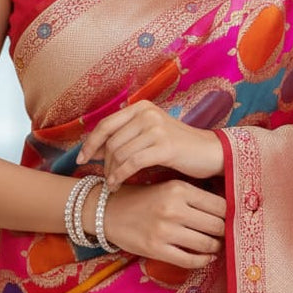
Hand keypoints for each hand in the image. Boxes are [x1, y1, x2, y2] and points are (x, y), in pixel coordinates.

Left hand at [76, 100, 224, 188]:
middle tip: (103, 178)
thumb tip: (96, 149)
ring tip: (112, 184)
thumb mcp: (151, 133)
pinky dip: (120, 176)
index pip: (105, 124)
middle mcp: (147, 113)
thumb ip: (127, 136)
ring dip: (111, 172)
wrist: (211, 152)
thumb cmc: (179, 146)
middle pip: (111, 141)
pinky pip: (132, 163)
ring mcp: (156, 128)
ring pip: (119, 154)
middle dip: (103, 162)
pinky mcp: (164, 146)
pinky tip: (117, 185)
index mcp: (141, 107)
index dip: (90, 143)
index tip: (81, 159)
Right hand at [98, 180, 225, 268]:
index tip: (230, 219)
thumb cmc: (143, 198)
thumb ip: (194, 196)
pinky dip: (203, 261)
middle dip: (224, 232)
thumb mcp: (168, 187)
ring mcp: (165, 230)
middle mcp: (174, 208)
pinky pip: (190, 261)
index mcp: (179, 189)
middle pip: (217, 226)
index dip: (229, 214)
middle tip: (223, 234)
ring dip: (215, 247)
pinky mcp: (156, 249)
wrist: (108, 211)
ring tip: (214, 245)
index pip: (220, 205)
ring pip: (207, 244)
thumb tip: (227, 210)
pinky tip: (205, 257)